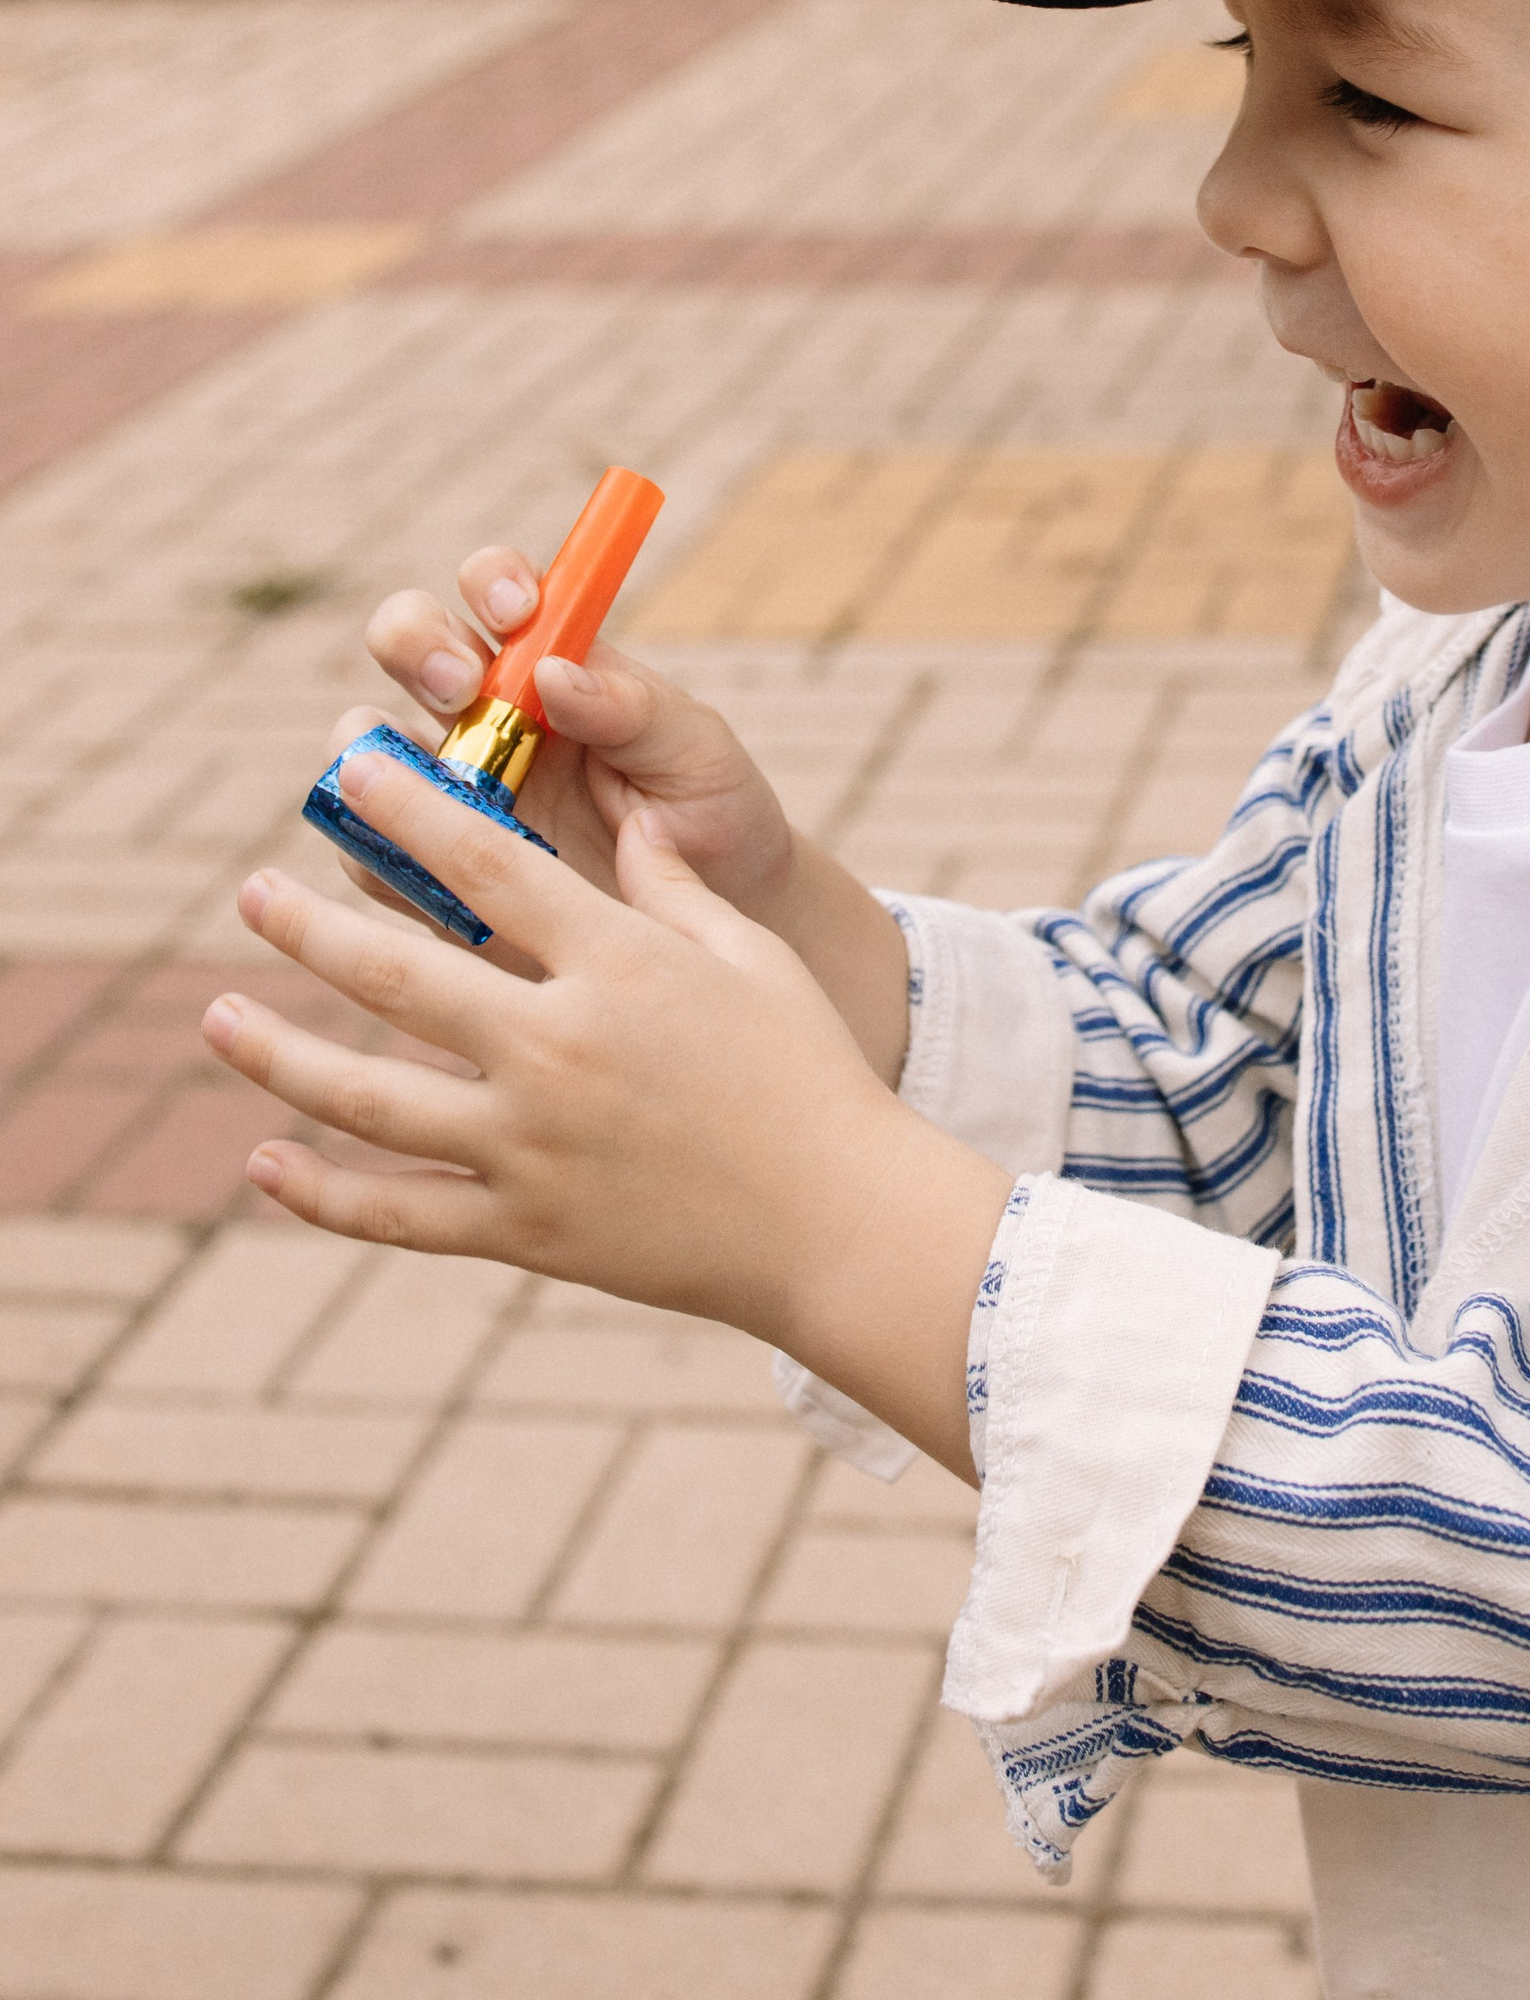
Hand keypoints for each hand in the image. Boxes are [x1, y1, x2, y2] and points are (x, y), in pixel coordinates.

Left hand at [216, 738, 1007, 1477]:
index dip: (409, 808)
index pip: (486, 864)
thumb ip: (673, 889)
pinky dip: (321, 1193)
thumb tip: (626, 821)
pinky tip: (264, 1161)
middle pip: (398, 972)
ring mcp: (532, 1147)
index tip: (355, 769)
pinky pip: (397, 1212)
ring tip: (218, 1015)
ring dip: (278, 1052)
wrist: (842, 1226)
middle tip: (253, 890)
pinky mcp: (524, 1231)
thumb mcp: (754, 959)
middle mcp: (559, 1048)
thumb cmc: (812, 1077)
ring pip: (367, 1096)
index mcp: (620, 965)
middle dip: (309, 924)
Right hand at [343, 544, 911, 1074]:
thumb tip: (557, 672)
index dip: (491, 582)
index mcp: (548, 664)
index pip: (495, 589)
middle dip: (416, 646)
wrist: (716, 924)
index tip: (518, 612)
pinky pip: (366, 853)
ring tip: (430, 785)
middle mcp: (482, 713)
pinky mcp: (425, 870)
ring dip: (373, 749)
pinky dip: (372, 851)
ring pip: (362, 744)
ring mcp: (444, 789)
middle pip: (406, 642)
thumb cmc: (712, 817)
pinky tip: (419, 869)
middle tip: (461, 689)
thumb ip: (636, 709)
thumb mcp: (698, 755)